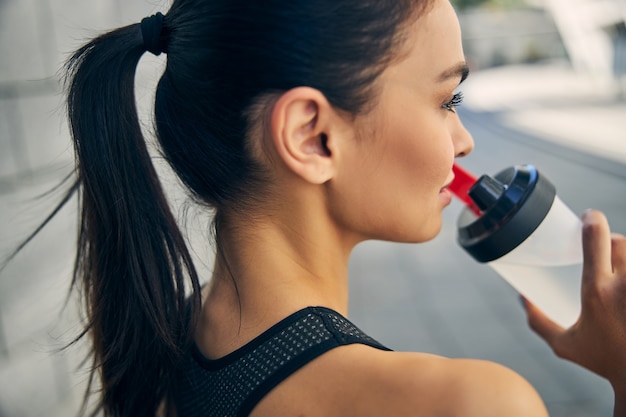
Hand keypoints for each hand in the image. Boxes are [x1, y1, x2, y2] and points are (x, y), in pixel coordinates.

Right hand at [522, 210, 625, 394]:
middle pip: (620, 242)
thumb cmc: (605, 361)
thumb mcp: (564, 345)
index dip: (592, 220)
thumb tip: (522, 300)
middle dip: (611, 240)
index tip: (589, 216)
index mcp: (597, 291)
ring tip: (619, 265)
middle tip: (605, 248)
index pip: (596, 239)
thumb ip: (539, 322)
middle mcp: (623, 286)